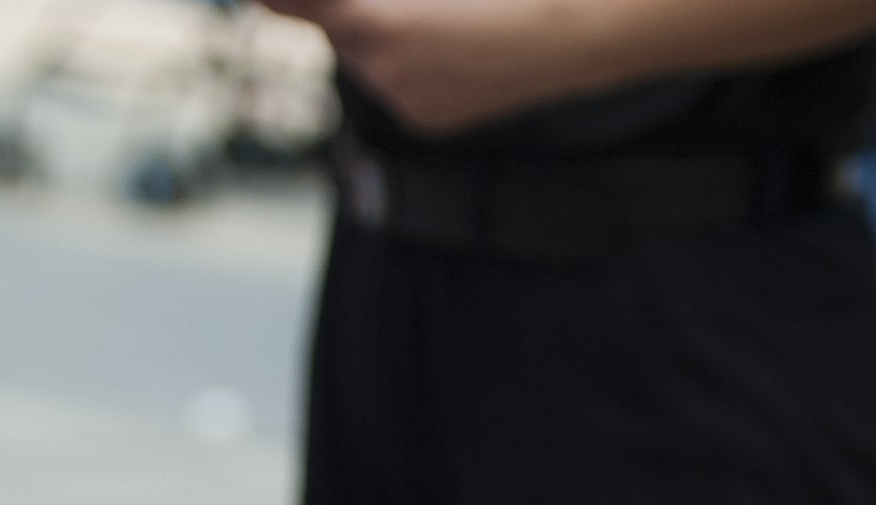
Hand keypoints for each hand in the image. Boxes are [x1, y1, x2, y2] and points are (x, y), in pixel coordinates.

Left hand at [263, 0, 615, 137]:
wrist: (581, 33)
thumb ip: (353, 1)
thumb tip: (331, 7)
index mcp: (382, 24)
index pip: (294, 5)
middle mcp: (382, 71)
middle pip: (329, 29)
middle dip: (341, 10)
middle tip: (401, 5)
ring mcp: (405, 103)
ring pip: (359, 57)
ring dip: (372, 32)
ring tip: (431, 16)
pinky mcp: (427, 122)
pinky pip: (393, 84)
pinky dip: (401, 61)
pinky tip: (448, 44)